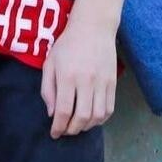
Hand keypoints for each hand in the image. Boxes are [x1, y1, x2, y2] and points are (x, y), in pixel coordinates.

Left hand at [40, 16, 116, 138]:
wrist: (93, 27)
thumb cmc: (68, 44)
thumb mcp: (50, 62)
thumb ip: (48, 89)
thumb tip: (52, 113)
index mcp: (68, 75)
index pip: (64, 111)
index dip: (58, 127)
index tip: (54, 134)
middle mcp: (86, 80)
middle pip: (82, 117)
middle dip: (72, 130)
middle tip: (65, 130)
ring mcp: (102, 82)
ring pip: (97, 116)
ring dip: (87, 127)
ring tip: (78, 125)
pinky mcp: (113, 82)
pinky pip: (109, 109)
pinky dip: (100, 119)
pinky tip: (92, 118)